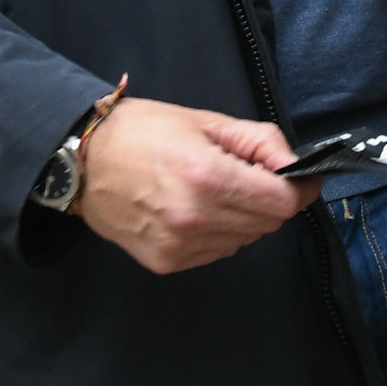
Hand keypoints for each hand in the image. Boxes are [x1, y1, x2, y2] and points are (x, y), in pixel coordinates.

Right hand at [76, 96, 316, 273]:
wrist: (83, 161)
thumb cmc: (145, 131)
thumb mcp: (208, 122)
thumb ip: (260, 143)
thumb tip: (296, 166)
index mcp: (208, 178)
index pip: (282, 202)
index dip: (301, 189)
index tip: (303, 178)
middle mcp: (196, 219)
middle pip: (268, 224)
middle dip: (271, 199)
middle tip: (250, 175)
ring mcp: (179, 246)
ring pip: (245, 240)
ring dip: (245, 217)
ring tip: (216, 189)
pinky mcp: (165, 263)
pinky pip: (217, 252)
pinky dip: (220, 232)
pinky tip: (197, 209)